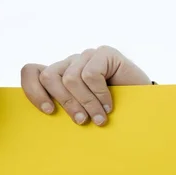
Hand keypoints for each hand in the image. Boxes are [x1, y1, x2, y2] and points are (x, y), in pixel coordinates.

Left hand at [20, 45, 151, 125]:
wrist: (144, 110)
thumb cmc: (107, 114)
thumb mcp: (79, 113)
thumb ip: (62, 109)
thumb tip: (45, 117)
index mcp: (58, 75)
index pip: (31, 71)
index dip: (33, 90)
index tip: (49, 111)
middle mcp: (69, 62)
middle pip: (49, 77)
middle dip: (65, 103)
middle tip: (81, 121)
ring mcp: (86, 56)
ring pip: (71, 79)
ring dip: (87, 104)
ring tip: (100, 118)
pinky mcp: (104, 53)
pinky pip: (91, 75)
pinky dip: (100, 95)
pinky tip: (110, 105)